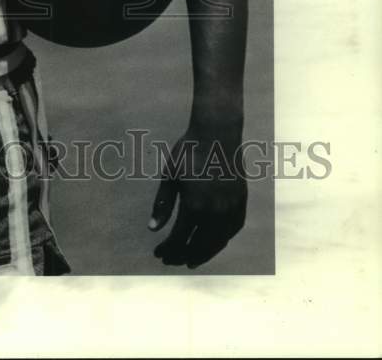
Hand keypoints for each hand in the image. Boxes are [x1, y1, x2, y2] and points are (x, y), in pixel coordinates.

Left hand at [148, 129, 246, 268]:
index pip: (179, 239)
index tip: (157, 253)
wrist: (218, 133)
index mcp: (194, 206)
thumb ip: (163, 204)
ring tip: (190, 260)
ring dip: (203, 254)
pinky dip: (220, 241)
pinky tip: (211, 243)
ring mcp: (231, 210)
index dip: (167, 250)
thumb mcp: (169, 175)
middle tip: (170, 261)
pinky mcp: (241, 204)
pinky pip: (232, 231)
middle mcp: (215, 213)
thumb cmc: (189, 151)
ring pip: (217, 242)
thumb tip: (153, 229)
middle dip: (182, 256)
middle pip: (198, 246)